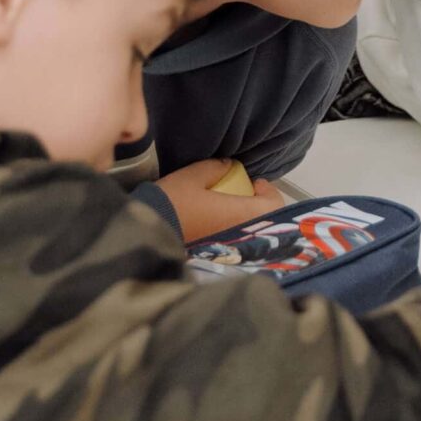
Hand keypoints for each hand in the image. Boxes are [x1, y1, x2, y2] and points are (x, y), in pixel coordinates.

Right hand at [156, 159, 286, 242]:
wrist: (147, 231)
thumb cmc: (173, 201)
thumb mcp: (193, 176)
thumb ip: (216, 168)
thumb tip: (230, 166)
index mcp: (239, 214)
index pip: (273, 206)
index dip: (269, 192)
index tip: (255, 183)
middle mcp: (240, 234)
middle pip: (266, 223)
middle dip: (260, 206)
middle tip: (245, 193)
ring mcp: (228, 247)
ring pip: (252, 234)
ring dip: (248, 218)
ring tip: (232, 206)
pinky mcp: (215, 254)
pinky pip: (237, 241)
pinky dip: (236, 229)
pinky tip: (220, 220)